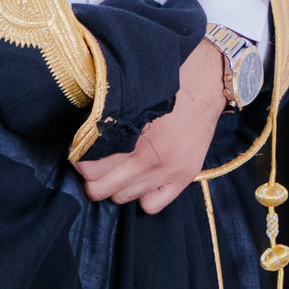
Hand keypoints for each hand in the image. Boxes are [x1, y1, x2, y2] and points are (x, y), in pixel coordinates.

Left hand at [73, 38, 226, 213]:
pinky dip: (142, 196)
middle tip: (94, 166)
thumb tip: (86, 136)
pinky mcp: (183, 176)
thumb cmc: (168, 84)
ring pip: (122, 197)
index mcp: (132, 134)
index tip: (81, 152)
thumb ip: (111, 120)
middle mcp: (147, 158)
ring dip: (116, 185)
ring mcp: (166, 171)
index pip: (90, 167)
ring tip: (120, 170)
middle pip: (100, 188)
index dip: (81, 160)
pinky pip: (151, 205)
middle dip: (92, 178)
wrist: (208, 84)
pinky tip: (142, 180)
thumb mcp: (134, 97)